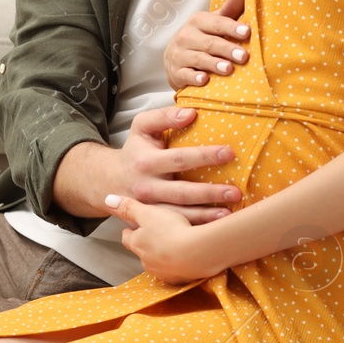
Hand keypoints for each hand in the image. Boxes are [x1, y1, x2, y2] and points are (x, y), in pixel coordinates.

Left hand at [105, 193, 219, 284]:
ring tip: (175, 245)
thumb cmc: (171, 229)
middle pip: (142, 252)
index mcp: (137, 244)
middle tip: (157, 234)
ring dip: (164, 255)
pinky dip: (178, 265)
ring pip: (158, 263)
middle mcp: (146, 261)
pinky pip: (175, 271)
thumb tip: (107, 200)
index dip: (130, 231)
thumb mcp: (148, 213)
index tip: (134, 226)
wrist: (198, 253)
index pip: (127, 238)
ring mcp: (162, 272)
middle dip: (147, 244)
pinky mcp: (178, 280)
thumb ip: (129, 207)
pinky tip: (188, 257)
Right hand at [108, 106, 240, 223]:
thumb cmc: (134, 151)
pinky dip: (195, 228)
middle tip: (235, 192)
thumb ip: (164, 116)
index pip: (179, 158)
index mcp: (147, 162)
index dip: (204, 156)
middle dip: (210, 192)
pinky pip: (174, 228)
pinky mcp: (150, 224)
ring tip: (229, 215)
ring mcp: (148, 209)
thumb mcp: (141, 127)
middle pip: (182, 192)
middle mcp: (147, 187)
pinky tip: (215, 228)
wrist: (108, 180)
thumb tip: (191, 113)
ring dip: (205, 216)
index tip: (229, 153)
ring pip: (179, 215)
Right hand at [163, 0, 250, 90]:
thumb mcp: (212, 23)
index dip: (232, 27)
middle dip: (227, 49)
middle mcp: (186, 36)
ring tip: (228, 69)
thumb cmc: (201, 37)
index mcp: (198, 21)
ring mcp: (179, 55)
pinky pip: (185, 75)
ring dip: (213, 64)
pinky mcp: (176, 72)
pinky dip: (194, 78)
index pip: (217, 23)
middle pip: (209, 43)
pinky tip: (204, 80)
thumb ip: (228, 11)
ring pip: (198, 59)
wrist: (175, 57)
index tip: (247, 32)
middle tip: (244, 56)